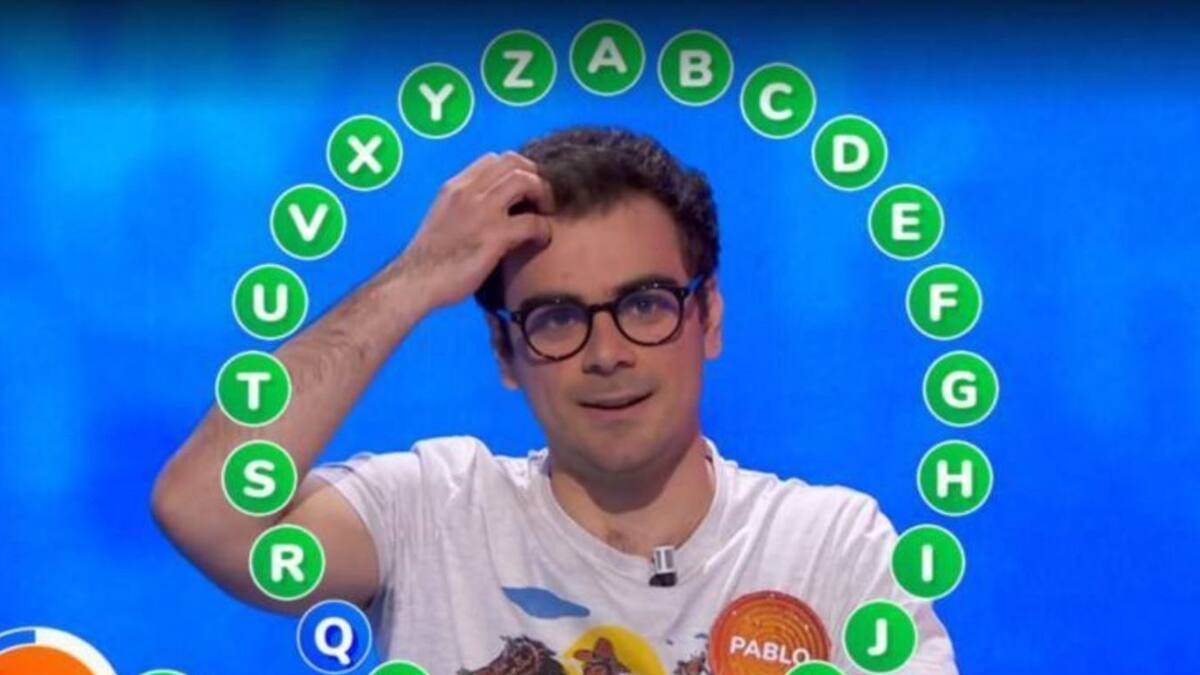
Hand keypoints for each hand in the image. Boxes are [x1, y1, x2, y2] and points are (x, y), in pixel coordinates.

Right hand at [397, 151, 555, 310]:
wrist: (415, 282)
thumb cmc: (428, 261)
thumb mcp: (443, 219)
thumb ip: (464, 207)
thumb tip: (488, 211)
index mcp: (455, 187)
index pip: (493, 159)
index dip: (515, 170)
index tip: (523, 189)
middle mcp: (468, 192)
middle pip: (514, 162)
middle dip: (534, 176)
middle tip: (541, 199)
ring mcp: (482, 212)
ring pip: (526, 181)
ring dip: (543, 195)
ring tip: (545, 214)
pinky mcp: (494, 236)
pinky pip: (533, 222)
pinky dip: (544, 230)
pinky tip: (541, 240)